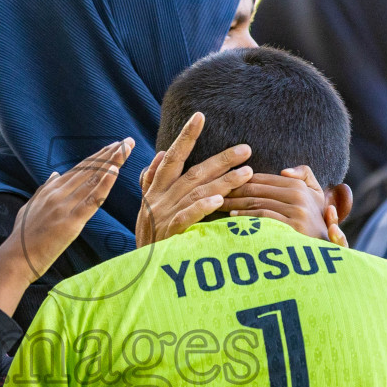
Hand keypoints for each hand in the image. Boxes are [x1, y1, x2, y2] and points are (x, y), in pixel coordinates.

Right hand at [0, 139, 131, 314]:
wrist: (15, 259)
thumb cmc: (23, 238)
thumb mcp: (31, 207)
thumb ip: (44, 190)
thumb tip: (54, 174)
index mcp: (51, 190)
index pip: (80, 168)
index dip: (98, 156)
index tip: (113, 146)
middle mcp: (58, 194)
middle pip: (89, 170)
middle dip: (110, 154)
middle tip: (127, 141)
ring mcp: (64, 207)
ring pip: (92, 180)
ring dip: (112, 163)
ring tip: (126, 149)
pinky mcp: (70, 223)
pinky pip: (91, 201)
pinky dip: (104, 185)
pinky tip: (115, 172)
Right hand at [135, 112, 252, 246]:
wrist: (138, 270)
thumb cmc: (148, 238)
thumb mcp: (146, 207)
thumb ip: (151, 180)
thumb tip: (160, 154)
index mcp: (156, 189)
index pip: (173, 157)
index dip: (185, 136)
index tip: (200, 116)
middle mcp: (161, 198)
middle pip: (193, 173)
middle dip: (221, 160)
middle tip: (246, 149)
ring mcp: (165, 215)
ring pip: (197, 192)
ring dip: (223, 181)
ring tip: (247, 173)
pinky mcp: (170, 234)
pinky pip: (187, 217)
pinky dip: (202, 207)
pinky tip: (219, 199)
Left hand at [227, 165, 344, 244]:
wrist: (328, 245)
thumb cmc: (316, 219)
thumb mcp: (315, 193)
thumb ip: (304, 175)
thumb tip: (284, 170)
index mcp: (299, 185)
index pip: (263, 179)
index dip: (241, 180)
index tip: (224, 183)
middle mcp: (298, 196)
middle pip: (257, 190)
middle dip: (234, 191)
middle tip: (215, 193)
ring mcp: (296, 212)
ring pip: (257, 203)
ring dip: (235, 204)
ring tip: (220, 205)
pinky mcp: (291, 227)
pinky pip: (263, 218)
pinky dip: (246, 217)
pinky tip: (232, 218)